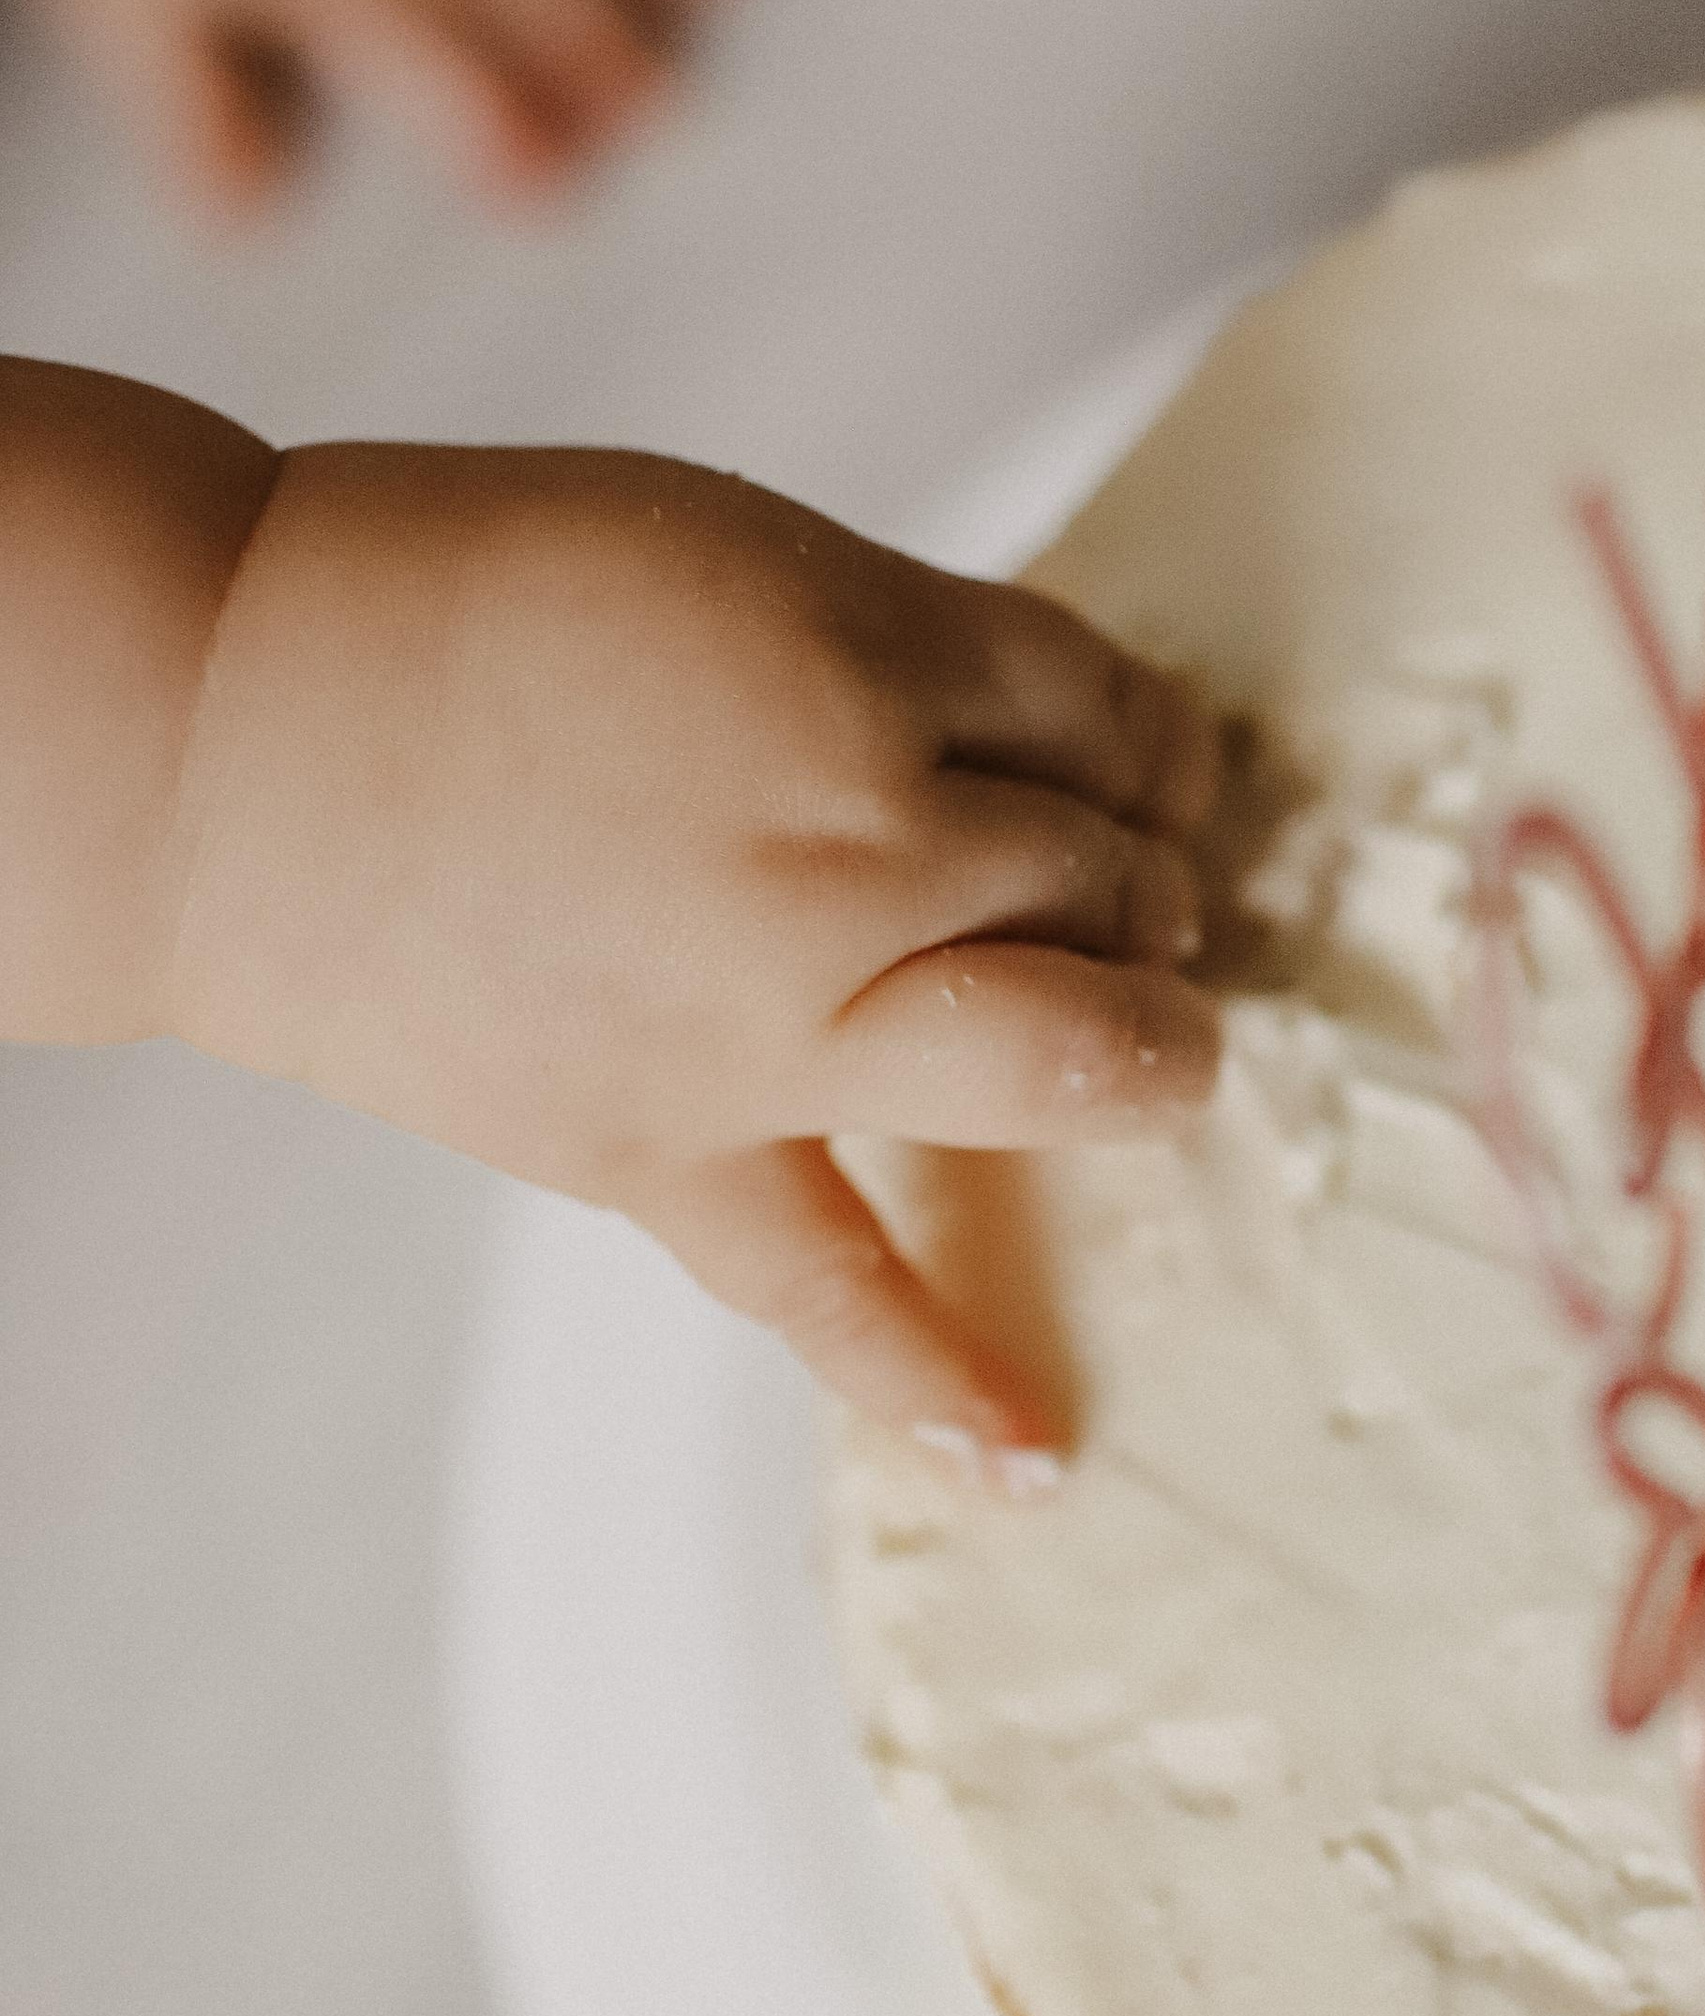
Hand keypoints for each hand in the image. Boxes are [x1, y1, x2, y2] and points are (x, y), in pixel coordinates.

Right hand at [167, 446, 1219, 1456]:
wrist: (234, 739)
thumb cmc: (468, 604)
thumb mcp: (737, 554)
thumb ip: (907, 646)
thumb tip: (1068, 742)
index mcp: (868, 666)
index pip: (1104, 714)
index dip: (1146, 741)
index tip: (1146, 763)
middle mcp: (856, 847)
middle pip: (1105, 875)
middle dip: (1146, 878)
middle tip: (1135, 886)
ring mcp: (771, 1019)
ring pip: (1059, 1047)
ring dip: (1144, 1046)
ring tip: (1158, 1050)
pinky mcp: (671, 1146)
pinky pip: (831, 1283)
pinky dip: (937, 1376)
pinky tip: (1035, 1460)